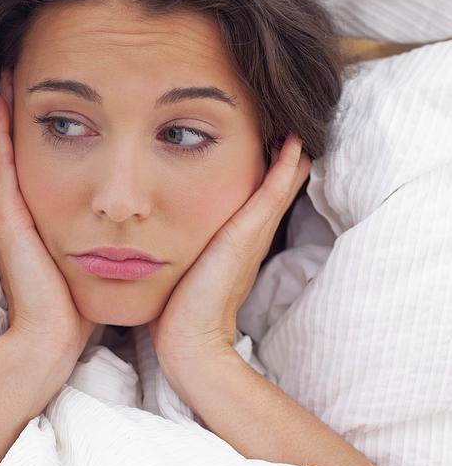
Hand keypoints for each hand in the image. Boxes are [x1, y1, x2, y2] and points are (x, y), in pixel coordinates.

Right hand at [0, 78, 95, 378]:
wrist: (55, 341)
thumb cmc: (83, 303)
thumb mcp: (100, 257)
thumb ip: (107, 229)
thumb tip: (142, 210)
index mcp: (46, 214)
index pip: (50, 155)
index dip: (55, 120)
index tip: (66, 84)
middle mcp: (23, 208)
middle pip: (21, 144)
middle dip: (29, 103)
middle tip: (29, 59)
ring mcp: (9, 212)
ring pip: (6, 147)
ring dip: (9, 107)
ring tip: (11, 66)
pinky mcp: (4, 221)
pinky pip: (2, 166)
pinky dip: (0, 132)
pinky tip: (5, 98)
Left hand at [148, 134, 310, 380]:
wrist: (188, 340)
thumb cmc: (179, 310)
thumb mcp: (187, 269)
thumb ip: (185, 251)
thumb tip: (164, 235)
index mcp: (240, 244)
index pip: (261, 200)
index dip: (270, 172)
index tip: (273, 142)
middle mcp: (253, 237)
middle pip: (279, 189)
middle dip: (288, 158)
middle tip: (298, 126)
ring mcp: (254, 235)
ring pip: (281, 186)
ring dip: (291, 155)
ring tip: (300, 125)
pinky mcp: (247, 235)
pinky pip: (272, 192)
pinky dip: (286, 167)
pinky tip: (295, 142)